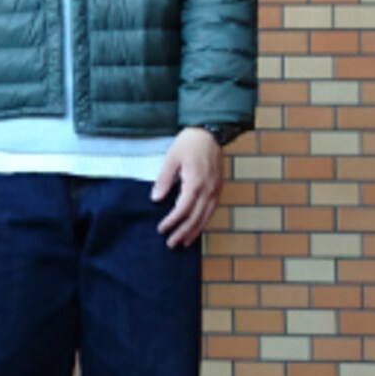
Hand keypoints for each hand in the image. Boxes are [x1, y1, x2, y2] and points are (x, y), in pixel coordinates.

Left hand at [152, 127, 222, 247]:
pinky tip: (197, 228)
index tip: (161, 229)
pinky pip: (211, 210)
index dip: (172, 221)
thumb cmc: (189, 143)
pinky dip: (204, 221)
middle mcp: (208, 189)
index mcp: (195, 181)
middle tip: (171, 244)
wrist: (210, 132)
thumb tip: (156, 199)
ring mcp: (216, 189)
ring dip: (195, 231)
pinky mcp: (218, 188)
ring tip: (185, 242)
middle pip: (195, 217)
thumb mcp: (172, 158)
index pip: (183, 209)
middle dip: (183, 232)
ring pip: (206, 216)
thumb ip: (164, 179)